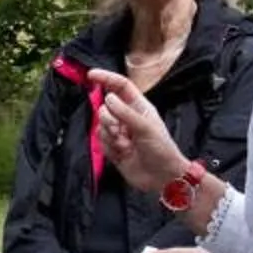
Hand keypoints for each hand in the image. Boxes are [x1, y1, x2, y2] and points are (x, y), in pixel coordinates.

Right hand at [85, 70, 190, 194]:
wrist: (161, 177)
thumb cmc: (161, 149)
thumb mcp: (145, 127)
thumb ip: (125, 112)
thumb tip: (107, 98)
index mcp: (139, 107)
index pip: (120, 87)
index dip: (106, 79)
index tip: (91, 75)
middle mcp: (127, 117)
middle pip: (105, 108)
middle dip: (108, 119)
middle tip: (118, 130)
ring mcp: (119, 133)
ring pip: (101, 126)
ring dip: (109, 136)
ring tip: (124, 146)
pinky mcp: (113, 148)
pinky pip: (100, 141)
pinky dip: (108, 147)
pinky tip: (122, 154)